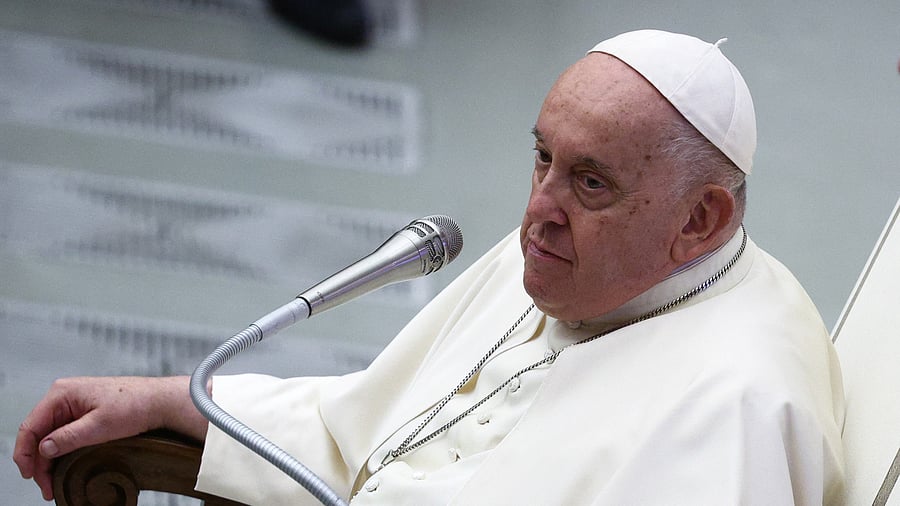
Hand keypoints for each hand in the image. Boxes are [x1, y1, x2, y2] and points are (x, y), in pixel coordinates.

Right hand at [13, 375, 204, 500]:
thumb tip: (43, 449)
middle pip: (39, 434)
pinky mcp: (84, 413)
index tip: (30, 475)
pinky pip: (64, 435)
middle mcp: (64, 397)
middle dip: (39, 462)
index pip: (30, 426)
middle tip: (46, 487)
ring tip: (53, 483)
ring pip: (51, 437)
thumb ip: (68, 437)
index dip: (25, 454)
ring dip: (50, 460)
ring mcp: (74, 405)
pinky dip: (62, 453)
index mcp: (62, 393)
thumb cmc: (134, 405)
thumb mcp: (99, 425)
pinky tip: (64, 467)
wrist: (159, 401)